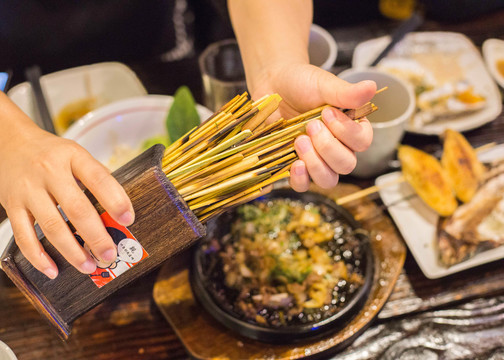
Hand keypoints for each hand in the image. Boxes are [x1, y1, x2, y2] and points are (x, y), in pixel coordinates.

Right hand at [0, 120, 133, 278]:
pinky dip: (38, 257)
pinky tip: (53, 270)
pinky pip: (24, 237)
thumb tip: (120, 209)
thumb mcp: (77, 154)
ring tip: (89, 266)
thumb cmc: (51, 153)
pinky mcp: (12, 206)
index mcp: (72, 156)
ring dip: (72, 251)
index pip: (98, 178)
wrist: (10, 144)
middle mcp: (49, 172)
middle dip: (96, 236)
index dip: (115, 200)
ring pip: (52, 226)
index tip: (128, 219)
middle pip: (76, 208)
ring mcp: (28, 190)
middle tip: (110, 254)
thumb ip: (96, 177)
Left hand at [249, 62, 375, 190]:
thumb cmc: (302, 83)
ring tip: (299, 141)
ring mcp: (317, 160)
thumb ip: (346, 92)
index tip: (327, 112)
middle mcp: (338, 147)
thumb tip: (372, 87)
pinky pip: (302, 186)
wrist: (273, 85)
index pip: (362, 141)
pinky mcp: (295, 166)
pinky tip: (294, 165)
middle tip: (311, 126)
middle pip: (346, 165)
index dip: (347, 132)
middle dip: (328, 147)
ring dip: (315, 164)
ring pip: (328, 179)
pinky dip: (299, 179)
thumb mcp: (324, 84)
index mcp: (351, 128)